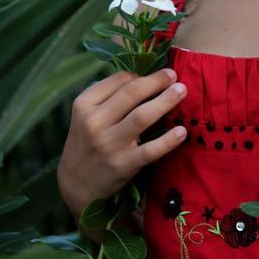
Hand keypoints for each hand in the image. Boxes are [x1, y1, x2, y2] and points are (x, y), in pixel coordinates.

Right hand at [57, 67, 187, 219]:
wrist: (76, 183)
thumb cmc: (87, 142)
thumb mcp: (86, 115)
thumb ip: (109, 96)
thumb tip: (144, 75)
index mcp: (84, 104)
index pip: (119, 80)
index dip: (142, 74)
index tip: (159, 74)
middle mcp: (94, 122)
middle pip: (132, 93)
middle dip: (157, 81)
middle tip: (174, 76)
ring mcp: (108, 144)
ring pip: (142, 116)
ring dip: (166, 101)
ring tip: (182, 91)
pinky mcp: (123, 165)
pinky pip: (150, 150)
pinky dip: (168, 140)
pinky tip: (181, 131)